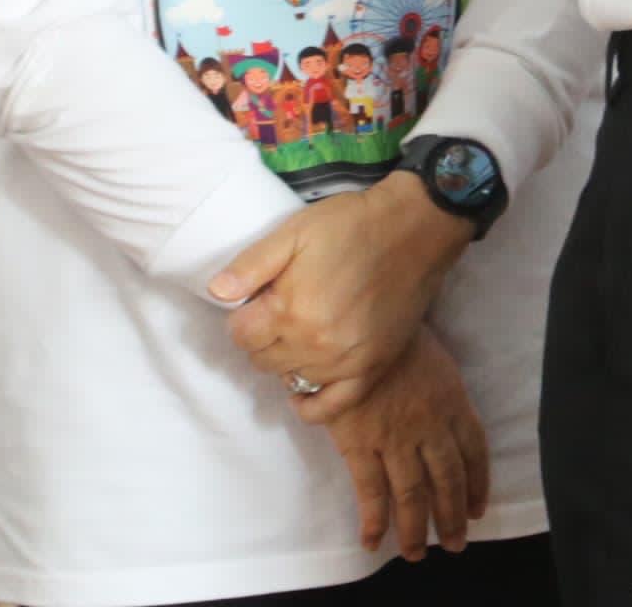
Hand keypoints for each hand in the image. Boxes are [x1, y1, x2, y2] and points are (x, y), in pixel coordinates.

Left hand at [216, 173, 476, 411]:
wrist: (415, 228)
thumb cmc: (351, 224)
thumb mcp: (294, 232)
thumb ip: (251, 266)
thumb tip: (216, 294)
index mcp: (290, 310)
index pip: (240, 335)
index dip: (243, 316)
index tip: (258, 300)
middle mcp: (314, 345)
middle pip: (262, 360)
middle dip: (262, 337)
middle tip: (279, 312)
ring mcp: (345, 362)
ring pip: (292, 379)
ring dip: (286, 360)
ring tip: (299, 334)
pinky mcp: (372, 368)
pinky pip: (332, 406)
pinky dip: (312, 406)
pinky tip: (302, 392)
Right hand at [319, 331, 489, 559]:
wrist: (357, 327)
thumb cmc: (396, 336)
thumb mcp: (436, 360)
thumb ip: (442, 393)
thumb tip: (442, 418)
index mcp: (453, 401)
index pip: (474, 451)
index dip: (477, 484)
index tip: (477, 509)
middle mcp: (430, 425)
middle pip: (447, 480)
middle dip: (451, 516)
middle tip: (455, 544)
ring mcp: (396, 437)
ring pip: (412, 494)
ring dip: (416, 529)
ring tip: (417, 554)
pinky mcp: (361, 444)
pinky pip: (370, 492)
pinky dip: (373, 521)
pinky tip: (373, 543)